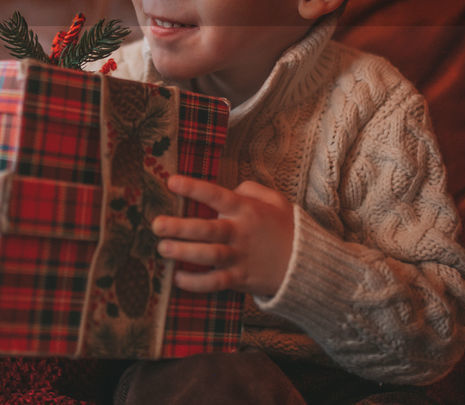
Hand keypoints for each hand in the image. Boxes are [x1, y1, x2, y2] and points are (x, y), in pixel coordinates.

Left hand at [152, 174, 294, 296]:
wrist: (306, 264)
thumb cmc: (285, 228)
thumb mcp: (275, 200)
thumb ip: (251, 189)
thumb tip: (231, 189)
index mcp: (246, 210)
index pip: (217, 195)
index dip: (194, 188)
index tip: (171, 181)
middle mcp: (240, 233)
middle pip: (207, 230)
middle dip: (179, 227)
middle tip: (157, 224)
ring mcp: (239, 257)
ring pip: (208, 256)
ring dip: (184, 253)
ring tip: (162, 248)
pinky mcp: (240, 279)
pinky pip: (215, 283)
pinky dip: (196, 283)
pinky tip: (178, 279)